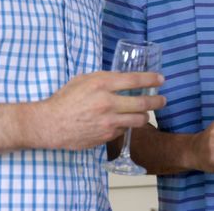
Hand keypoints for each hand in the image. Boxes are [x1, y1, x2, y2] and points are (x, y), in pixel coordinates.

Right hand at [40, 71, 165, 149]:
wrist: (50, 124)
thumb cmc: (65, 100)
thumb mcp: (83, 80)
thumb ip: (103, 79)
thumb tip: (122, 79)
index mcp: (102, 84)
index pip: (134, 80)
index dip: (151, 79)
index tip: (161, 79)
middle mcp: (108, 102)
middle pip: (143, 102)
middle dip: (157, 101)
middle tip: (163, 100)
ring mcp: (108, 121)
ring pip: (139, 119)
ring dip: (145, 116)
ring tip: (145, 113)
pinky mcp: (106, 136)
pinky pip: (124, 130)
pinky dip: (126, 126)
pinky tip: (121, 122)